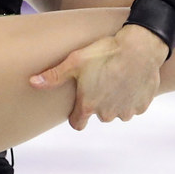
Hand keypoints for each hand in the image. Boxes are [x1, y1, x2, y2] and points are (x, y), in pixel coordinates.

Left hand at [29, 24, 166, 129]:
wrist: (139, 49)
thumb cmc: (105, 54)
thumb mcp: (74, 62)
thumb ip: (53, 76)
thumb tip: (32, 82)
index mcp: (89, 105)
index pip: (77, 124)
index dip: (75, 116)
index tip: (76, 107)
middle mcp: (108, 113)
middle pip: (98, 114)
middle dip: (97, 102)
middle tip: (98, 82)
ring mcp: (127, 110)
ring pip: (116, 110)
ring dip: (115, 100)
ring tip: (114, 79)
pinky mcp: (142, 105)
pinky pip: (133, 106)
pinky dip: (130, 97)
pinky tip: (128, 81)